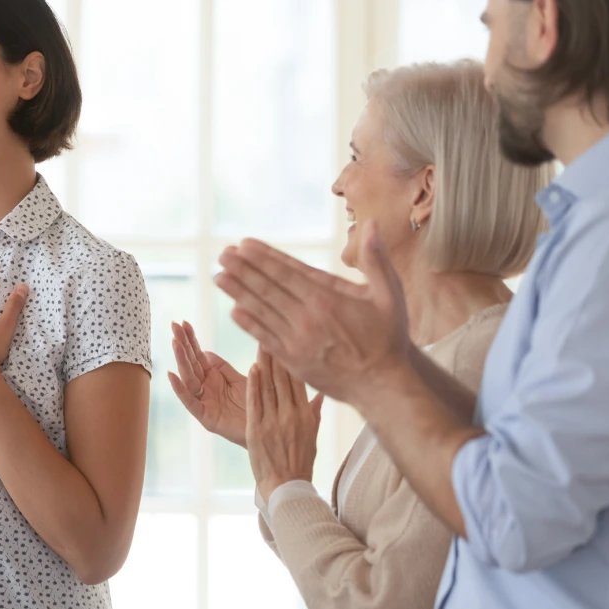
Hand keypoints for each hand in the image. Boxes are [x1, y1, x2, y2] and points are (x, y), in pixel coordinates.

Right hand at [167, 320, 248, 446]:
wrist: (271, 428)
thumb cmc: (257, 404)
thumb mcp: (241, 380)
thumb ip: (223, 368)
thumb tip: (206, 352)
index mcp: (214, 378)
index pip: (199, 355)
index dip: (192, 340)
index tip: (184, 323)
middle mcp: (205, 389)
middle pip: (191, 363)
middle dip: (182, 344)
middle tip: (173, 325)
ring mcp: (204, 402)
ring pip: (189, 379)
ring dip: (181, 360)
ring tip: (174, 343)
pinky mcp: (206, 417)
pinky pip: (190, 402)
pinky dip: (180, 389)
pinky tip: (172, 375)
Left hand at [215, 221, 411, 404]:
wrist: (383, 385)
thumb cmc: (388, 338)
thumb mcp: (390, 295)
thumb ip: (377, 260)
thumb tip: (373, 223)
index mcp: (328, 299)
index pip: (287, 272)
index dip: (263, 258)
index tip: (243, 244)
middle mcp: (308, 318)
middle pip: (269, 289)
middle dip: (243, 269)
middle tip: (223, 255)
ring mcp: (298, 341)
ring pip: (262, 311)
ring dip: (239, 293)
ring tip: (219, 277)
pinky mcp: (294, 361)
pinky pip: (266, 339)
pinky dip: (250, 325)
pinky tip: (234, 312)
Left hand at [245, 348, 323, 501]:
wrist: (286, 486)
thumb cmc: (300, 461)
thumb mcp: (312, 435)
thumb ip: (315, 412)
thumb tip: (323, 394)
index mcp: (306, 414)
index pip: (300, 381)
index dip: (294, 359)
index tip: (292, 340)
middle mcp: (292, 415)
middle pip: (286, 379)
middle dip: (280, 355)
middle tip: (276, 333)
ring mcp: (275, 422)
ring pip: (270, 387)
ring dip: (265, 364)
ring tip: (263, 343)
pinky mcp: (258, 430)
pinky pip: (256, 402)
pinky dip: (255, 384)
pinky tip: (253, 368)